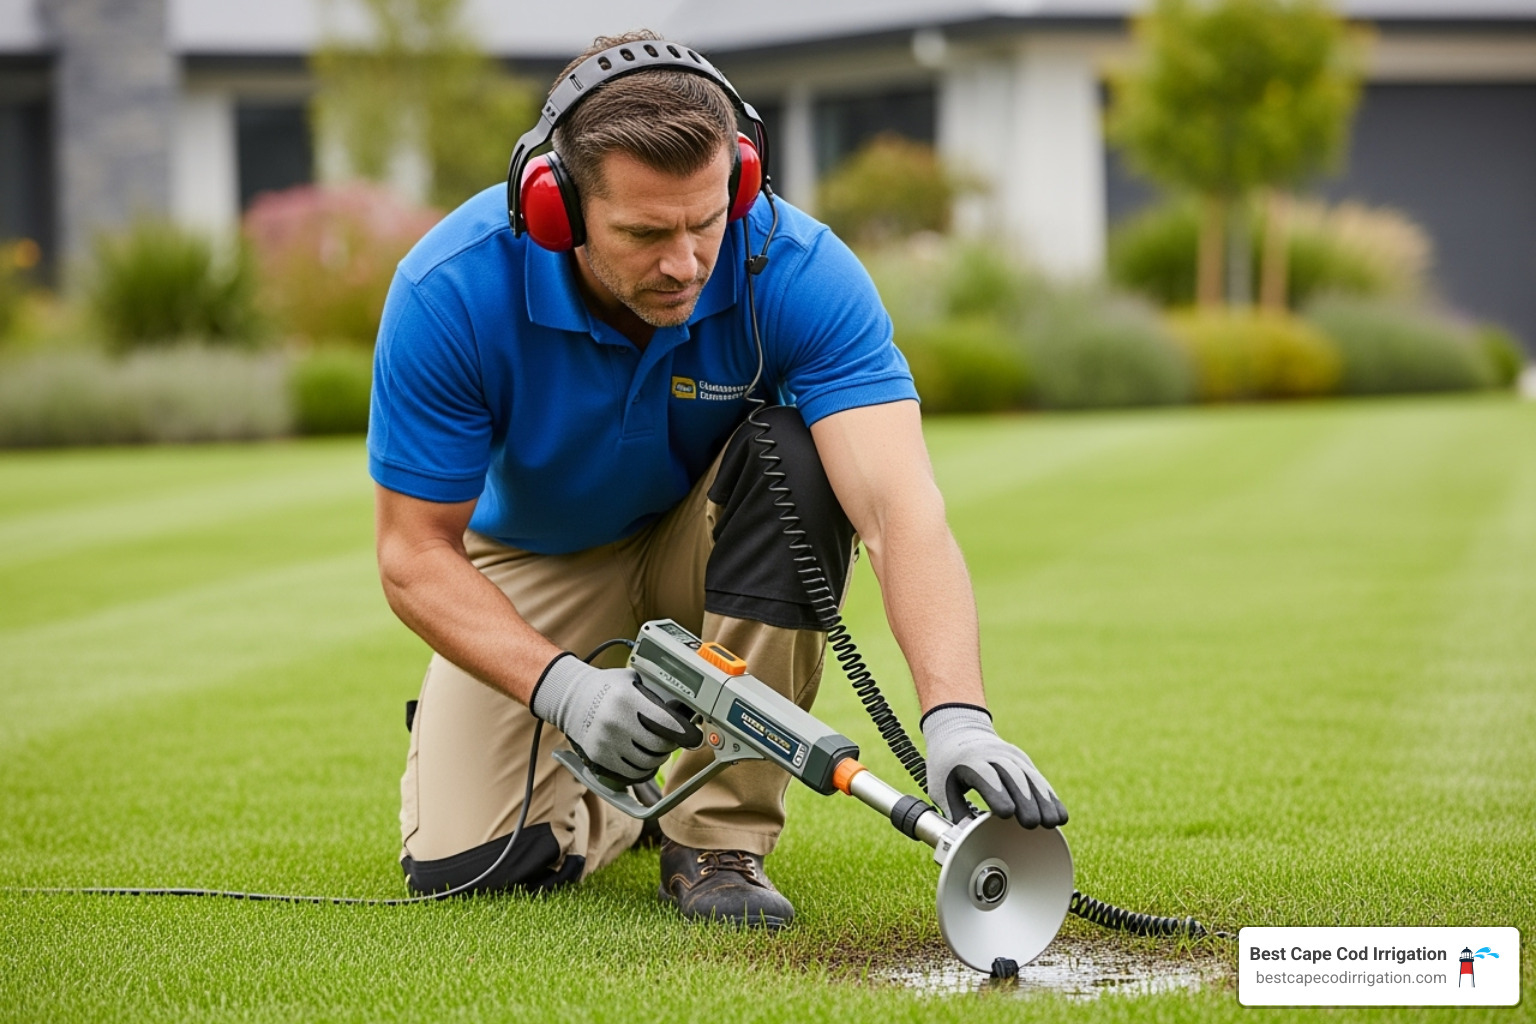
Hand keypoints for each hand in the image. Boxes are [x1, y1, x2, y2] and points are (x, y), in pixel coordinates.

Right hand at [530, 654, 702, 783]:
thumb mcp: (632, 681)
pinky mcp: (599, 758)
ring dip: (657, 759)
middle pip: (659, 746)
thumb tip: (683, 712)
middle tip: (673, 741)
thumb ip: (654, 696)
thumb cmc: (606, 688)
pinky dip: (642, 770)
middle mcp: (616, 723)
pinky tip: (644, 760)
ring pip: (647, 763)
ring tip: (657, 750)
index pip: (667, 723)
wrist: (571, 698)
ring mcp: (606, 743)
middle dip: (671, 745)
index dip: (685, 733)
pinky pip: (630, 773)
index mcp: (628, 700)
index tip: (695, 738)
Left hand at [921, 704, 1067, 828]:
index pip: (986, 775)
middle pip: (1013, 777)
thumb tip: (964, 838)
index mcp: (970, 761)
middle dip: (1025, 801)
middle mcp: (994, 756)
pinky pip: (1038, 780)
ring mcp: (1011, 756)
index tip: (1007, 813)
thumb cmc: (947, 764)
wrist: (959, 730)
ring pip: (1030, 778)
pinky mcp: (1023, 761)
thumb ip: (954, 811)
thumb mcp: (940, 785)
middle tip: (1032, 824)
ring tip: (1053, 823)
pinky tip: (1060, 815)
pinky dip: (1050, 798)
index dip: (997, 793)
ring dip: (1043, 801)